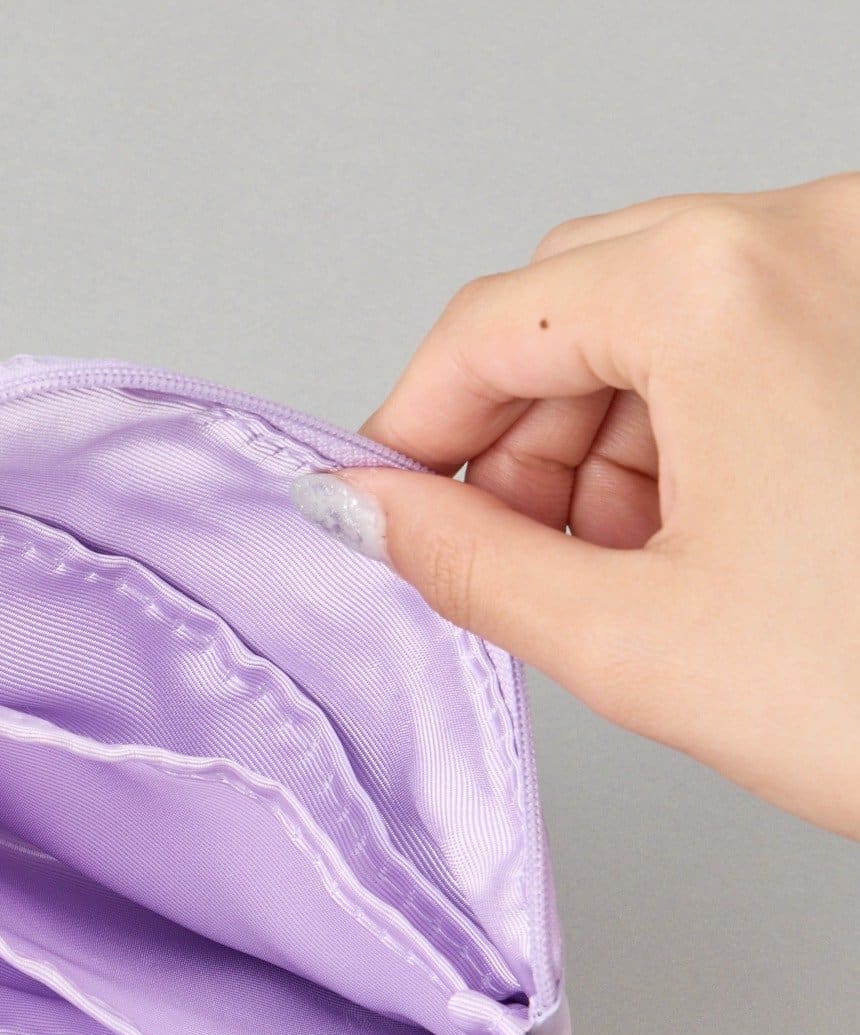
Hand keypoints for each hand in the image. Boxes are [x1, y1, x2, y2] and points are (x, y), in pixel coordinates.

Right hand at [293, 174, 859, 838]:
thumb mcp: (634, 641)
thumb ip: (466, 562)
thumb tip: (372, 513)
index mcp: (727, 290)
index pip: (494, 322)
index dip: (414, 425)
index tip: (385, 501)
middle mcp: (816, 239)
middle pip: (579, 304)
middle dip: (515, 437)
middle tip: (495, 553)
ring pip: (662, 318)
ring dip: (602, 437)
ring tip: (617, 567)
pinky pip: (748, 334)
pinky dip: (690, 426)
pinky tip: (693, 534)